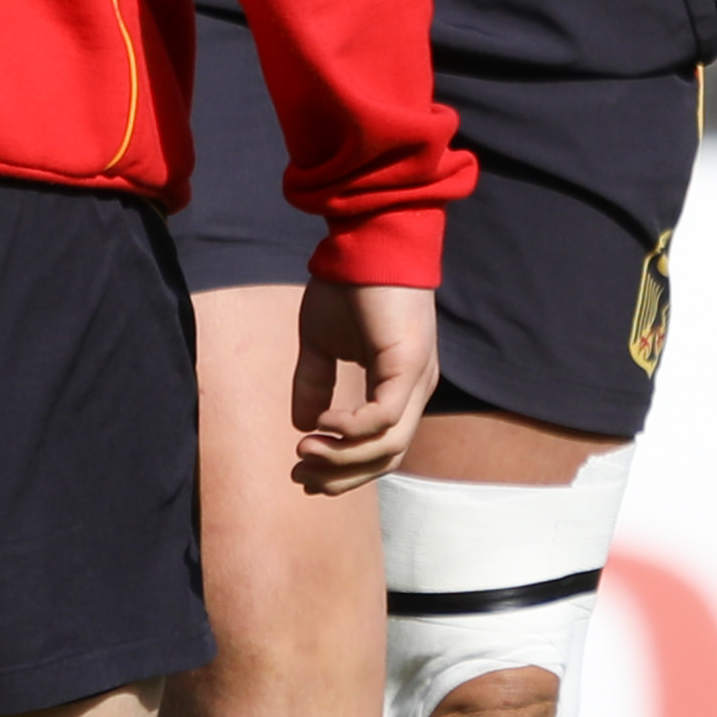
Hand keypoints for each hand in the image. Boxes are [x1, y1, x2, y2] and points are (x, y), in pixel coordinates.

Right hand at [291, 276, 437, 493]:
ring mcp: (416, 380)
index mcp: (398, 386)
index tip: (302, 473)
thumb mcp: (320, 342)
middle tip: (300, 477)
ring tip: (305, 451)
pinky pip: (384, 418)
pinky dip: (352, 429)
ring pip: (388, 447)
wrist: (365, 240)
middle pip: (386, 458)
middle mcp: (414, 390)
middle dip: (341, 476)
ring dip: (343, 459)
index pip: (379, 448)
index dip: (342, 468)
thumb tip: (303, 424)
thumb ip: (314, 381)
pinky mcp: (409, 365)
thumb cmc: (347, 284)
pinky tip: (323, 420)